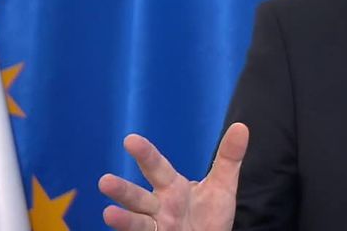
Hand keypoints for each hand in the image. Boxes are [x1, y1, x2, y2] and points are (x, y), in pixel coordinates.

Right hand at [99, 122, 248, 230]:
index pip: (157, 167)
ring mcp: (156, 227)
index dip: (145, 154)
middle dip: (123, 190)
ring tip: (108, 214)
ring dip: (123, 220)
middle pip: (139, 197)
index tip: (130, 139)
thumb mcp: (222, 186)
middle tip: (104, 181)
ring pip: (136, 222)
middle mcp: (158, 207)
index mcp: (172, 188)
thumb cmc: (209, 214)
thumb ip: (229, 158)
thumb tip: (241, 126)